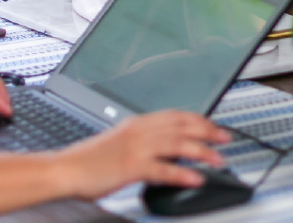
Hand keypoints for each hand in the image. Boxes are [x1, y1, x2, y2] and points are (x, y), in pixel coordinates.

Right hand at [59, 111, 231, 199]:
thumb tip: (164, 146)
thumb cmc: (89, 160)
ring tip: (218, 160)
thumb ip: (142, 140)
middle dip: (208, 131)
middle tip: (226, 140)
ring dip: (201, 152)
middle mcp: (139, 131)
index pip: (175, 115)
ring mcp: (136, 148)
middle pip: (181, 126)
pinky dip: (182, 173)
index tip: (214, 127)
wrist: (65, 168)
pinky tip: (195, 178)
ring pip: (177, 144)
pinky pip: (162, 168)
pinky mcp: (130, 166)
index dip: (198, 119)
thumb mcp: (120, 141)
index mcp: (137, 123)